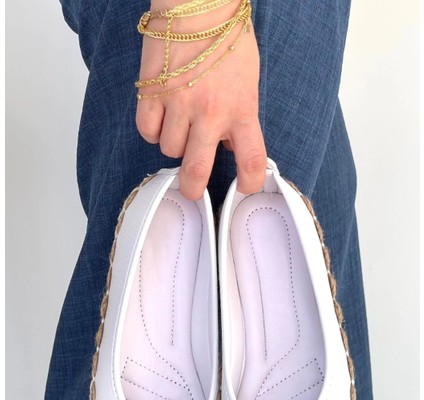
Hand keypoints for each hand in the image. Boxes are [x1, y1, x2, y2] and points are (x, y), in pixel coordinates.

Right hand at [135, 3, 266, 199]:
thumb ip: (239, 117)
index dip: (250, 182)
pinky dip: (153, 129)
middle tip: (191, 188)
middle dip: (192, 187)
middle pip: (197, 170)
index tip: (245, 187)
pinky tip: (161, 115)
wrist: (198, 3)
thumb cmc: (225, 40)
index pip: (252, 160)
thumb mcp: (247, 82)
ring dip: (174, 143)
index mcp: (241, 109)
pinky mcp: (152, 93)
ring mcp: (179, 104)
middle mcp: (211, 113)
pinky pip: (147, 132)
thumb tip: (228, 146)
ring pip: (169, 150)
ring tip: (179, 122)